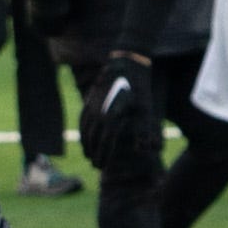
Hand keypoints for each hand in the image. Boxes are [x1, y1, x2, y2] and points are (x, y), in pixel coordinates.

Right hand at [80, 49, 162, 181]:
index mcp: (113, 113)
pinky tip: (84, 139)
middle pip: (93, 136)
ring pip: (85, 129)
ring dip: (86, 144)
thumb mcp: (145, 107)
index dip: (103, 154)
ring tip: (90, 156)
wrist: (127, 61)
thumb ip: (144, 130)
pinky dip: (82, 131)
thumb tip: (143, 150)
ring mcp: (92, 103)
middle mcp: (99, 109)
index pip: (106, 139)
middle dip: (94, 153)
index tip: (103, 166)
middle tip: (96, 166)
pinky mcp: (89, 98)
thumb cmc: (139, 86)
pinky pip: (82, 119)